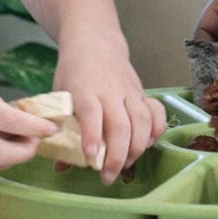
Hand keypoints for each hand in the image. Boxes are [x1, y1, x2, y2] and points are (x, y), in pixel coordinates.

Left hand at [52, 32, 166, 184]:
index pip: (91, 112)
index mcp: (85, 89)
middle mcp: (110, 90)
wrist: (94, 41)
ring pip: (141, 121)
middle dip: (117, 155)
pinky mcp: (141, 92)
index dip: (92, 136)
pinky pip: (156, 111)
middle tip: (108, 177)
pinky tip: (149, 144)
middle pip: (120, 124)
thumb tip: (60, 165)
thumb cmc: (74, 72)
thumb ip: (63, 128)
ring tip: (127, 164)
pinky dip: (157, 130)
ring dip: (137, 148)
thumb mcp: (60, 94)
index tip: (91, 158)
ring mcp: (129, 91)